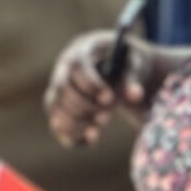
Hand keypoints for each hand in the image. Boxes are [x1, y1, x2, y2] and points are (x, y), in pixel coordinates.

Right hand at [47, 30, 161, 145]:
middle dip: (82, 107)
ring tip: (97, 132)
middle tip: (106, 118)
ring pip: (54, 108)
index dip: (90, 84)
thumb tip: (136, 95)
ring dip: (73, 123)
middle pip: (62, 89)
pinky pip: (57, 123)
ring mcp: (59, 88)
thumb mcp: (135, 64)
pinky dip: (70, 136)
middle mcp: (64, 68)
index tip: (109, 99)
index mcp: (82, 50)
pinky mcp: (60, 107)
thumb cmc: (127, 61)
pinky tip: (90, 140)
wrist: (121, 67)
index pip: (77, 66)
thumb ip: (133, 78)